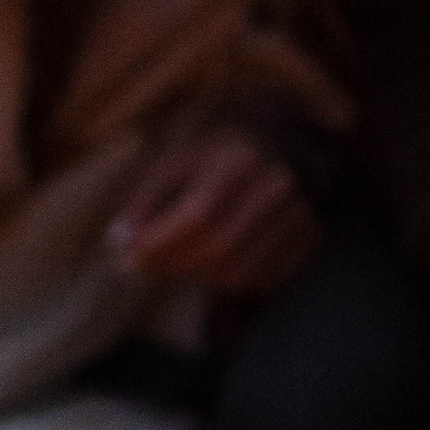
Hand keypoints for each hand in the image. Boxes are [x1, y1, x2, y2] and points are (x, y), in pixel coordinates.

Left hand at [107, 130, 323, 297]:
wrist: (272, 148)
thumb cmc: (210, 161)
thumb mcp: (171, 169)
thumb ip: (143, 206)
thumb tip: (121, 244)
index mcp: (237, 160)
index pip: (198, 216)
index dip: (160, 244)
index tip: (130, 258)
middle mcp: (274, 186)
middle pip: (218, 249)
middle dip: (173, 266)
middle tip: (146, 266)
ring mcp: (297, 214)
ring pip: (238, 272)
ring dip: (196, 277)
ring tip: (176, 261)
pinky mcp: (308, 238)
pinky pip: (260, 280)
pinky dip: (226, 281)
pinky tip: (209, 263)